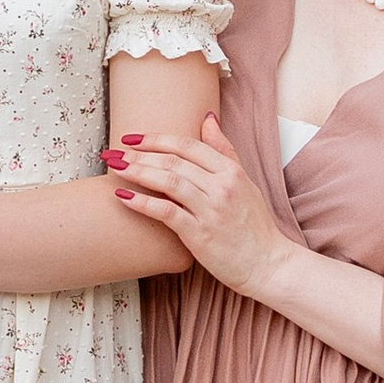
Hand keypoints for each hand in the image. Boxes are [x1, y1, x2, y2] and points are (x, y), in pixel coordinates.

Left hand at [109, 116, 290, 297]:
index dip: (157, 138)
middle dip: (140, 154)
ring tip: (116, 168)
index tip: (133, 138)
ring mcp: (211, 210)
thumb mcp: (245, 181)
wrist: (269, 264)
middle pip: (173, 161)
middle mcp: (221, 186)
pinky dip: (143, 203)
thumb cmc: (254, 226)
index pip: (188, 145)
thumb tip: (207, 118)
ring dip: (138, 173)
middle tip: (114, 152)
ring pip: (168, 181)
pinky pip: (166, 212)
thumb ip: (224, 150)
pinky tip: (124, 197)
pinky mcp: (200, 235)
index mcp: (231, 171)